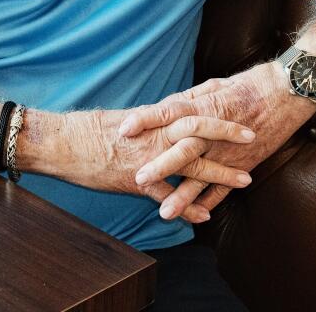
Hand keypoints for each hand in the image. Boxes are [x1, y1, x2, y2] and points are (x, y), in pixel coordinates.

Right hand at [54, 100, 255, 219]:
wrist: (61, 142)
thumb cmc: (87, 131)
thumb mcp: (122, 119)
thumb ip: (147, 120)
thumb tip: (162, 117)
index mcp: (151, 118)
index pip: (189, 106)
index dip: (214, 104)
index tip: (235, 99)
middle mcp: (153, 135)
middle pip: (197, 129)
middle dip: (227, 133)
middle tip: (253, 136)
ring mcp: (147, 158)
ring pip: (191, 164)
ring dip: (219, 172)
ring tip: (245, 179)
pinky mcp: (135, 180)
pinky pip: (167, 196)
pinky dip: (187, 207)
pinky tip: (205, 216)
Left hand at [117, 62, 315, 220]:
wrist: (288, 93)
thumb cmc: (250, 85)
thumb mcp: (215, 85)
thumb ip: (189, 100)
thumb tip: (165, 108)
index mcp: (205, 106)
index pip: (169, 112)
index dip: (146, 120)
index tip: (124, 129)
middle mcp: (214, 132)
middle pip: (183, 150)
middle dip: (160, 166)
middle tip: (138, 178)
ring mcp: (230, 151)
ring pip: (203, 177)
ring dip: (183, 195)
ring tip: (164, 212)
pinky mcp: (245, 164)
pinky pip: (226, 188)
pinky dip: (211, 202)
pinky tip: (196, 216)